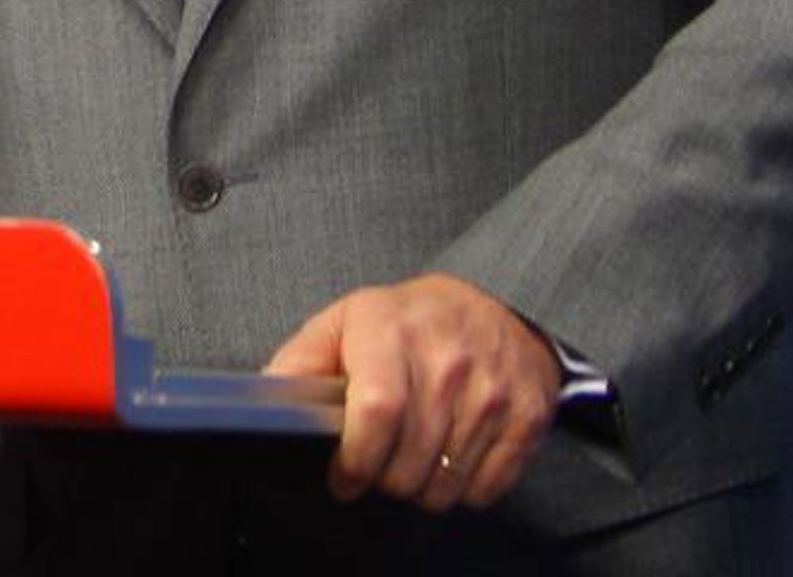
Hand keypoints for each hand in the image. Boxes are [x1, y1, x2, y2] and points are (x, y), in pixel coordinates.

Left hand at [265, 272, 559, 510]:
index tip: (343, 476)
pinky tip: (452, 454)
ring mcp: (491, 391)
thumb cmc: (410, 319)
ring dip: (421, 486)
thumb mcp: (347, 320)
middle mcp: (446, 360)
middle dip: (384, 478)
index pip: (377, 411)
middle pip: (407, 463)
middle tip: (380, 461)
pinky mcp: (527, 418)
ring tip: (414, 454)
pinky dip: (463, 488)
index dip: (355, 459)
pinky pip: (485, 490)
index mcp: (391, 331)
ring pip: (444, 486)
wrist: (499, 303)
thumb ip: (303, 359)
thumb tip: (266, 396)